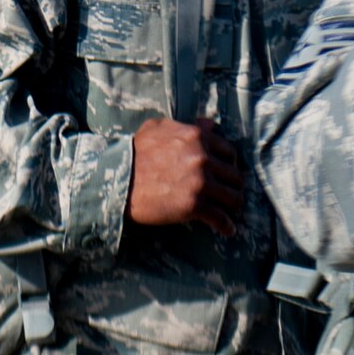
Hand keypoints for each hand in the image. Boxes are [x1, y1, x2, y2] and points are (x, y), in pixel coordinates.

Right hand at [128, 117, 242, 236]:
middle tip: (228, 193)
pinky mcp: (194, 205)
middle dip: (233, 186)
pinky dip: (226, 226)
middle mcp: (202, 158)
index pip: (229, 152)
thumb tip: (209, 125)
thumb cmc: (134, 153)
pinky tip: (227, 230)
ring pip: (233, 197)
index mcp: (196, 137)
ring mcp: (200, 182)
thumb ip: (186, 125)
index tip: (226, 172)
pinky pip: (220, 218)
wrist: (118, 180)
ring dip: (233, 205)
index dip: (229, 163)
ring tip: (229, 211)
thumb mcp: (157, 128)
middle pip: (235, 176)